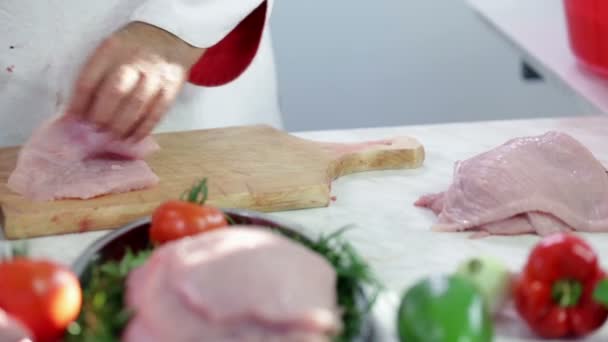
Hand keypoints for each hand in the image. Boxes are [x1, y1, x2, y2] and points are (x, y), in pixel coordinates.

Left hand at [66, 21, 204, 140]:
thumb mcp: (110, 50)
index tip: (73, 120)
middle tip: (95, 131)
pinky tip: (133, 138)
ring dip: (122, 126)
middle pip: (114, 93)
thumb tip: (78, 108)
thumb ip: (96, 73)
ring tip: (113, 137)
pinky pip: (156, 113)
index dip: (78, 104)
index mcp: (111, 50)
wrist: (170, 36)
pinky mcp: (171, 87)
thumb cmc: (132, 48)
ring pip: (136, 105)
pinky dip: (143, 129)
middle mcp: (133, 61)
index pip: (89, 80)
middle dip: (101, 117)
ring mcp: (154, 75)